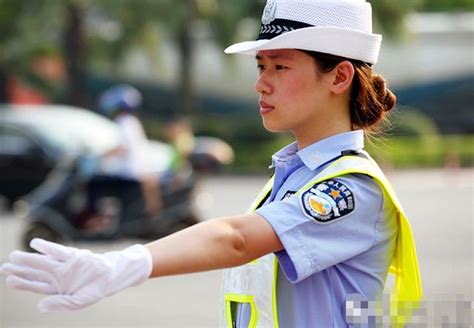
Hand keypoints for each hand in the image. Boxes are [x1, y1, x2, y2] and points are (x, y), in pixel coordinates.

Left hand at [0, 238, 151, 311]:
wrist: (111, 276)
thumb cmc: (94, 290)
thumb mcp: (79, 302)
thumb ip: (61, 304)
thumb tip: (41, 306)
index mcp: (57, 288)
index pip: (36, 286)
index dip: (22, 283)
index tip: (9, 281)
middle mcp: (57, 275)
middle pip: (35, 272)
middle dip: (20, 270)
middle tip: (5, 267)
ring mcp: (64, 264)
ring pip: (43, 261)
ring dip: (29, 259)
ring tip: (14, 256)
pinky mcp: (73, 255)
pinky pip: (58, 251)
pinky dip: (47, 247)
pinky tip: (35, 244)